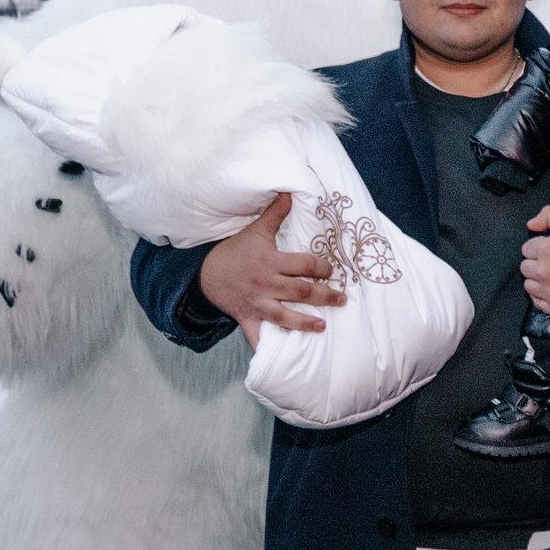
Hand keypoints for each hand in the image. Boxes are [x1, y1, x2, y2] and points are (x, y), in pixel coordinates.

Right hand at [197, 194, 342, 336]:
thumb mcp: (255, 230)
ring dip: (305, 322)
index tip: (332, 270)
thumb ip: (275, 214)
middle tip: (342, 299)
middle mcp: (266, 284)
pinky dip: (268, 346)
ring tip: (322, 326)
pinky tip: (284, 356)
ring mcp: (257, 304)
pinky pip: (258, 337)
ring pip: (285, 317)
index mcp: (270, 262)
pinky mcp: (248, 318)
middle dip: (324, 296)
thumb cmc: (236, 251)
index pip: (303, 265)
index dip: (321, 267)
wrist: (207, 273)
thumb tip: (289, 193)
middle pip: (300, 292)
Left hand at [520, 206, 549, 317]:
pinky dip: (544, 298)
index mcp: (546, 249)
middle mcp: (543, 270)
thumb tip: (530, 224)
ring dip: (538, 282)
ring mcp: (548, 291)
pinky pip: (537, 302)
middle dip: (536, 265)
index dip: (539, 249)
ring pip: (528, 285)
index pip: (526, 249)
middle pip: (525, 267)